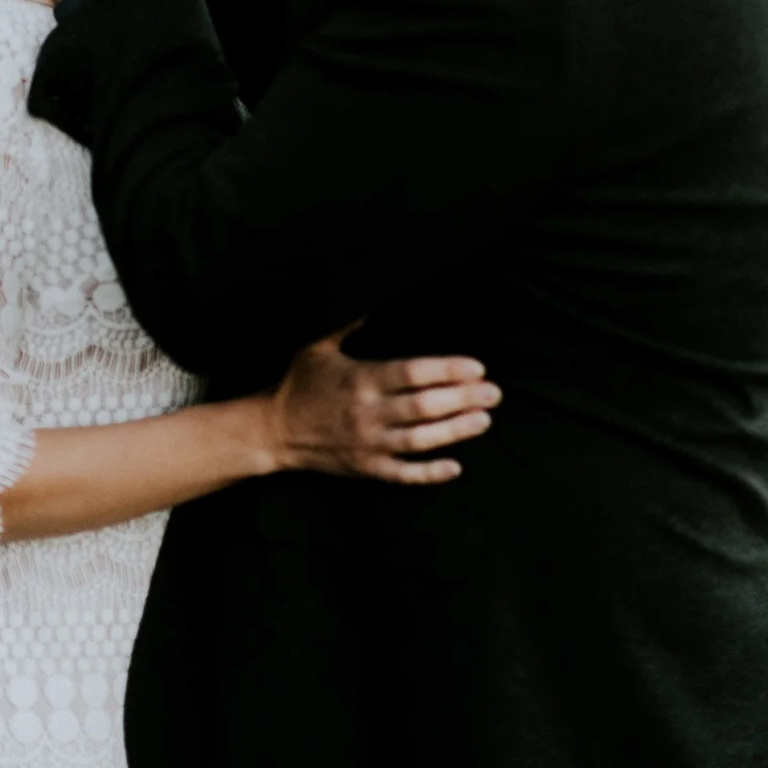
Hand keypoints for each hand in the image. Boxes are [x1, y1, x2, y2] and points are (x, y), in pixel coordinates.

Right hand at [263, 324, 501, 484]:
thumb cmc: (300, 382)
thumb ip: (349, 322)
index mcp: (361, 379)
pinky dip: (429, 473)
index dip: (447, 370)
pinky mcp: (366, 468)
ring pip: (419, 440)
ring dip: (455, 431)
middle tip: (494, 393)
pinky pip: (403, 474)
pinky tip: (455, 467)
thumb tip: (373, 293)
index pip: (413, 373)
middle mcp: (367, 412)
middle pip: (424, 406)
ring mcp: (368, 444)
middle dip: (462, 399)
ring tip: (484, 421)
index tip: (476, 367)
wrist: (272, 430)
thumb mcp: (318, 345)